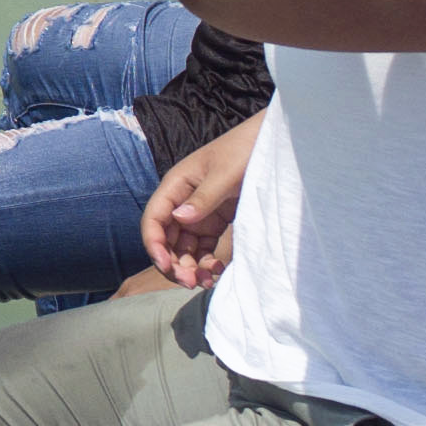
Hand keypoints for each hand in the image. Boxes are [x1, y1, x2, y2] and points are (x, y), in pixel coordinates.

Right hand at [139, 123, 257, 286]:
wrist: (271, 143)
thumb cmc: (244, 149)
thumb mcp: (225, 173)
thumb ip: (203, 197)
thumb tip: (179, 219)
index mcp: (176, 186)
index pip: (154, 219)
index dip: (154, 245)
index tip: (167, 266)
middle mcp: (182, 202)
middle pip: (166, 239)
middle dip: (173, 263)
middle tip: (192, 282)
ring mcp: (199, 213)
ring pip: (184, 248)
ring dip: (189, 267)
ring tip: (206, 281)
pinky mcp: (217, 221)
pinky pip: (204, 248)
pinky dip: (206, 263)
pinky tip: (216, 271)